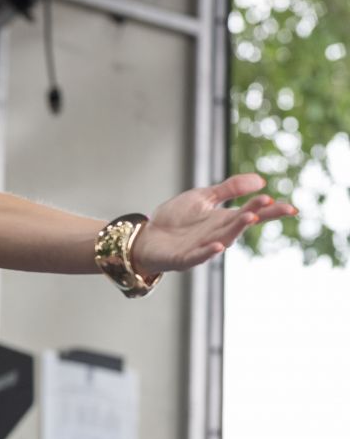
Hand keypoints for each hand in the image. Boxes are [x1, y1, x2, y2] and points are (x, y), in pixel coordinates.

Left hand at [133, 173, 295, 273]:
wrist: (147, 236)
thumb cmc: (176, 218)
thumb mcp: (203, 197)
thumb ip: (229, 189)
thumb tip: (261, 180)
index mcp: (223, 219)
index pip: (251, 214)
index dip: (270, 212)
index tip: (290, 208)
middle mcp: (216, 234)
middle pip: (240, 224)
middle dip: (255, 213)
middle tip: (269, 204)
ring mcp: (201, 247)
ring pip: (223, 239)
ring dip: (236, 229)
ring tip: (250, 215)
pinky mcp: (182, 258)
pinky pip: (197, 256)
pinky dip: (207, 252)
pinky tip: (218, 246)